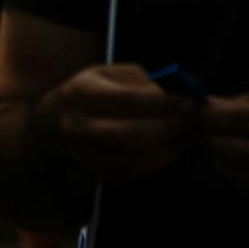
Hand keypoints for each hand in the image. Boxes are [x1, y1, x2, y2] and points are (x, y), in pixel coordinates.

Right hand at [35, 63, 194, 184]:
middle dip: (170, 130)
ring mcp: (83, 154)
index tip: (190, 102)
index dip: (162, 103)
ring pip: (136, 160)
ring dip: (170, 151)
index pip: (127, 100)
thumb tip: (177, 94)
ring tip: (188, 137)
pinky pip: (135, 173)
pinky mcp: (95, 173)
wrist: (54, 122)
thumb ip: (141, 81)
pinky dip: (159, 162)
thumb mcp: (109, 74)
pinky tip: (172, 149)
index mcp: (81, 92)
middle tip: (194, 123)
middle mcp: (77, 125)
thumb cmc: (93, 91)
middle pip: (132, 135)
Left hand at [201, 77, 248, 212]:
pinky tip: (248, 160)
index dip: (207, 117)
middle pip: (235, 153)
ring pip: (243, 176)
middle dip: (207, 141)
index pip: (242, 120)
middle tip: (193, 130)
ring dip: (221, 160)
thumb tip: (213, 105)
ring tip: (215, 144)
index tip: (186, 110)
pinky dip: (247, 174)